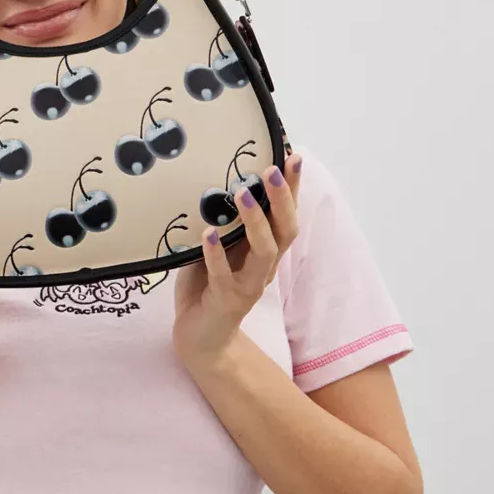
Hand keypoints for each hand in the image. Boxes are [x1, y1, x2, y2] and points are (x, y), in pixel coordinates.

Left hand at [173, 154, 302, 369]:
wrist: (200, 338)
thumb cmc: (207, 286)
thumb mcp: (217, 248)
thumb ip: (223, 223)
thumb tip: (212, 182)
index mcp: (264, 251)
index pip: (285, 215)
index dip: (292, 188)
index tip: (293, 155)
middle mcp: (264, 267)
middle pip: (286, 230)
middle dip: (283, 198)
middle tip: (273, 168)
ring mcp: (248, 285)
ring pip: (264, 252)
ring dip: (256, 221)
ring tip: (243, 194)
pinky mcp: (226, 301)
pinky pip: (224, 275)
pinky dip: (216, 253)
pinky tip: (207, 234)